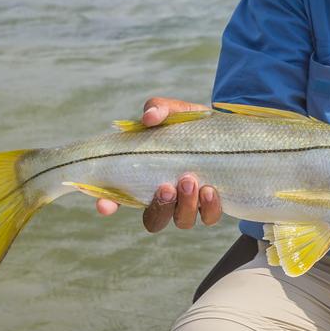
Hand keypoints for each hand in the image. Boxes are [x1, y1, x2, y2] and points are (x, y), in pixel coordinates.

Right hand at [96, 97, 221, 231]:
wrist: (225, 131)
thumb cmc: (190, 124)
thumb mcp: (174, 111)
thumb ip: (159, 109)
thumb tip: (149, 117)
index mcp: (145, 177)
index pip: (118, 198)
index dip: (108, 204)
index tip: (105, 205)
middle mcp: (165, 197)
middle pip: (154, 219)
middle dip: (160, 206)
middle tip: (166, 186)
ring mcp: (188, 204)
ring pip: (181, 221)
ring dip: (185, 206)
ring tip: (191, 181)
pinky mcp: (212, 205)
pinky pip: (209, 217)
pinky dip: (209, 208)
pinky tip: (210, 190)